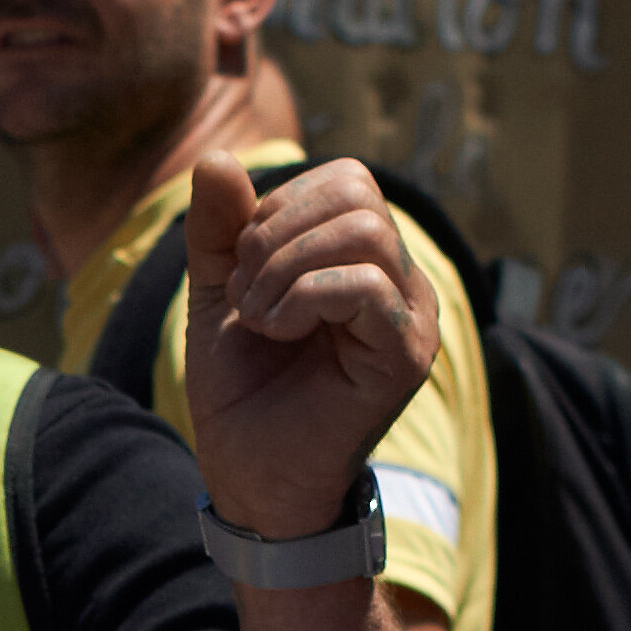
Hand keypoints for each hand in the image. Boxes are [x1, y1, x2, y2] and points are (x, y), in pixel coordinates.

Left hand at [179, 156, 437, 543]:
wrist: (249, 473)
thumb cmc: (243, 389)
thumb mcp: (219, 292)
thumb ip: (219, 227)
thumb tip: (217, 156)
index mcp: (367, 260)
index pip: (346, 180)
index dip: (279, 208)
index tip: (244, 269)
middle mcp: (403, 282)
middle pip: (358, 193)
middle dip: (278, 233)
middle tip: (248, 295)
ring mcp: (413, 317)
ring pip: (365, 231)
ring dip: (287, 267)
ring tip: (262, 317)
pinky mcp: (408, 354)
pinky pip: (367, 284)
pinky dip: (305, 296)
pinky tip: (279, 332)